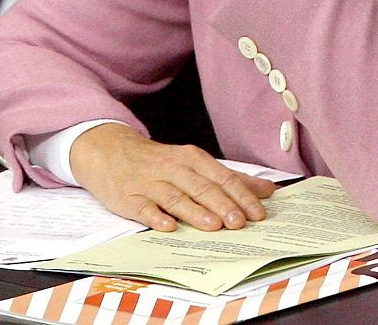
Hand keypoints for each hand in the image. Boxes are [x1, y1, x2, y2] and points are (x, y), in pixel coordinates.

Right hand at [70, 124, 274, 231]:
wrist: (110, 151)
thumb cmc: (159, 161)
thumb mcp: (194, 163)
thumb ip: (230, 178)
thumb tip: (267, 190)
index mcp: (193, 159)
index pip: (223, 178)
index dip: (242, 196)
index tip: (259, 213)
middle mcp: (174, 169)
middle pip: (202, 188)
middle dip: (223, 205)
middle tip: (240, 223)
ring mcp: (151, 183)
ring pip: (176, 197)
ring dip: (195, 211)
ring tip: (213, 225)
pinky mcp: (130, 197)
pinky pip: (144, 207)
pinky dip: (156, 217)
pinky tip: (168, 226)